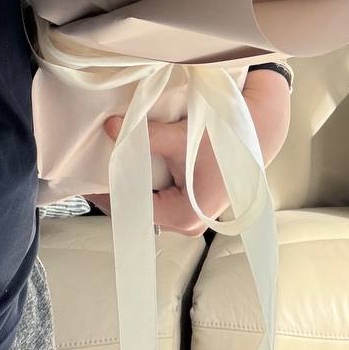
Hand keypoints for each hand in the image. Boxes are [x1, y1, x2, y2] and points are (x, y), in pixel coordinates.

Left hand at [87, 67, 291, 236]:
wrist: (261, 130)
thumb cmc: (227, 138)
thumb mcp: (182, 137)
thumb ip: (145, 136)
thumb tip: (110, 126)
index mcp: (185, 216)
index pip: (133, 207)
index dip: (109, 190)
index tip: (88, 176)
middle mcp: (188, 223)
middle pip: (140, 208)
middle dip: (120, 186)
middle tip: (97, 166)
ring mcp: (192, 215)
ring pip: (150, 202)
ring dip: (134, 183)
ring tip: (113, 164)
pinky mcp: (194, 203)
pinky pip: (162, 197)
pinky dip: (149, 181)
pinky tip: (136, 164)